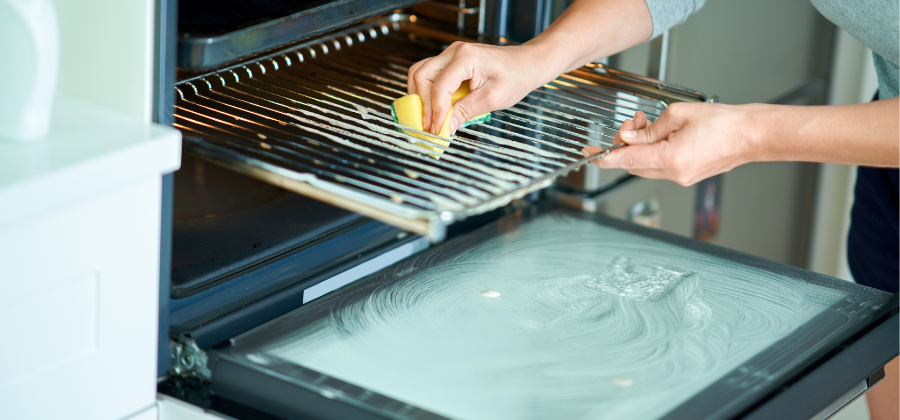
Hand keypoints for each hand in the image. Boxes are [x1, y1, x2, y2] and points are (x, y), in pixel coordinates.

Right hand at [407, 42, 551, 134]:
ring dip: (420, 96)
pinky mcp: (450, 61)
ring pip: (420, 73)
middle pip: (421, 75)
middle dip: (422, 103)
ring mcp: (450, 55)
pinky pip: (429, 74)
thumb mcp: (492, 99)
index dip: (435, 111)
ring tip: (428, 117)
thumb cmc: (515, 78)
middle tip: (429, 125)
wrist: (526, 64)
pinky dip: (427, 91)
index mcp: (466, 58)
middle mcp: (453, 52)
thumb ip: (466, 112)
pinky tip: (435, 107)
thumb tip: (445, 128)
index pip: (440, 86)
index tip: (436, 130)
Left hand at [582, 103, 757, 185]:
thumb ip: (649, 128)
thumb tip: (629, 136)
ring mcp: (681, 178)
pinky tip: (661, 136)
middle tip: (633, 124)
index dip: (604, 157)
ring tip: (650, 125)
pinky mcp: (687, 177)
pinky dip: (653, 152)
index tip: (589, 154)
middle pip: (632, 163)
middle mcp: (674, 174)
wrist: (751, 135)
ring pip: (645, 166)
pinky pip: (659, 167)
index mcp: (670, 158)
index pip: (626, 160)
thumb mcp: (678, 114)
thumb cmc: (723, 122)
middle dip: (626, 143)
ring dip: (640, 147)